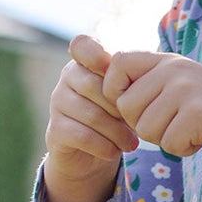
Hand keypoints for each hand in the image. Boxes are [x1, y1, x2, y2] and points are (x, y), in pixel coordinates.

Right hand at [44, 34, 140, 186]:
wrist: (91, 156)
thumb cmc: (116, 119)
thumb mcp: (128, 98)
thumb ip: (133, 85)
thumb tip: (146, 87)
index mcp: (85, 63)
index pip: (82, 45)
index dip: (96, 54)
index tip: (111, 68)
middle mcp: (67, 78)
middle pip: (95, 86)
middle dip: (121, 109)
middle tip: (136, 124)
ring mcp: (58, 102)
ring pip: (92, 115)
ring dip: (118, 133)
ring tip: (131, 143)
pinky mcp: (55, 129)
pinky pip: (84, 136)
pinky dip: (105, 147)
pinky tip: (114, 151)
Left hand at [101, 48, 201, 166]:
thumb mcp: (184, 86)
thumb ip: (152, 84)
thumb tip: (106, 91)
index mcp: (168, 60)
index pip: (117, 64)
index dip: (115, 91)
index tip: (136, 108)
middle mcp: (174, 69)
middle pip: (126, 106)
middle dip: (144, 126)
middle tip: (175, 124)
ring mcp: (186, 89)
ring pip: (146, 129)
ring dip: (167, 139)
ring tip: (193, 129)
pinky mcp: (196, 114)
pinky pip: (168, 143)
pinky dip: (184, 149)